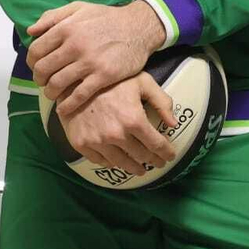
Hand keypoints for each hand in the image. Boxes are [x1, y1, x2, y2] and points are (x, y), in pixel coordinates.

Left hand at [26, 0, 166, 115]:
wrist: (139, 27)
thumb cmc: (107, 18)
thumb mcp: (79, 8)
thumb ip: (53, 16)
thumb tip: (30, 31)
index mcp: (66, 28)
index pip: (35, 51)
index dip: (32, 62)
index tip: (37, 67)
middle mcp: (74, 45)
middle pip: (43, 70)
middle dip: (39, 79)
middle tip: (44, 82)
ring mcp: (89, 62)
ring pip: (57, 84)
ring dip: (50, 92)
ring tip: (53, 93)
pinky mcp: (103, 76)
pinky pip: (78, 96)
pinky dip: (67, 105)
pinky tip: (64, 108)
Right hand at [59, 72, 179, 172]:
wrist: (74, 80)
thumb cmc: (112, 79)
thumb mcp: (142, 82)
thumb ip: (161, 101)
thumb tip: (174, 123)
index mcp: (134, 120)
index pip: (156, 144)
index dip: (166, 152)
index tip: (170, 156)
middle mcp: (116, 135)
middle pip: (140, 156)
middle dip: (152, 160)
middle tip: (157, 162)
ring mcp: (97, 142)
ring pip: (121, 163)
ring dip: (133, 168)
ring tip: (140, 169)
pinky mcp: (81, 144)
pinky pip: (100, 161)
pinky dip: (111, 163)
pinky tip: (117, 161)